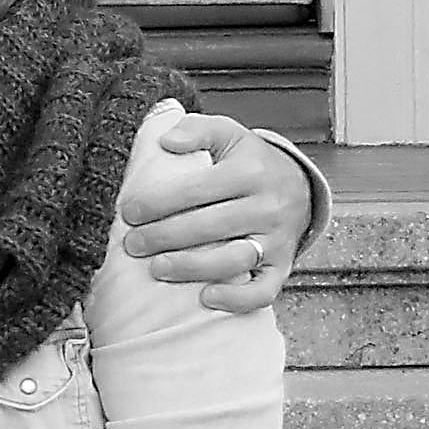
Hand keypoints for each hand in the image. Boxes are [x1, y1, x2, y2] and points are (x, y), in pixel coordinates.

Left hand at [117, 113, 311, 312]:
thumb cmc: (250, 162)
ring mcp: (277, 240)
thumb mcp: (228, 133)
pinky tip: (206, 298)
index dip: (159, 202)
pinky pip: (263, 291)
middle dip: (165, 237)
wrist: (299, 186)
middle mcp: (267, 207)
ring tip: (157, 269)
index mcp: (249, 172)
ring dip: (192, 268)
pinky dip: (236, 299)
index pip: (197, 190)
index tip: (130, 212)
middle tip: (133, 244)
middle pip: (209, 227)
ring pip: (233, 260)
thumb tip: (166, 141)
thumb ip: (197, 129)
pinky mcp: (282, 267)